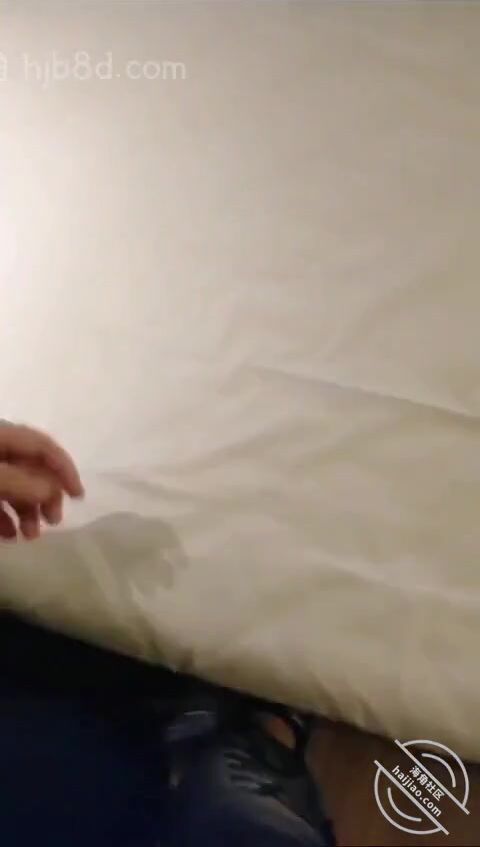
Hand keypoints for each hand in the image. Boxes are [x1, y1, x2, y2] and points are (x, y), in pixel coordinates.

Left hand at [0, 423, 83, 541]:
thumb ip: (21, 482)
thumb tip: (52, 490)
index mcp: (4, 436)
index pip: (44, 446)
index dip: (65, 469)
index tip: (79, 497)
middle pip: (32, 469)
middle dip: (46, 497)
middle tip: (54, 521)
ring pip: (15, 487)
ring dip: (28, 512)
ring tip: (31, 536)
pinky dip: (6, 517)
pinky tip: (11, 536)